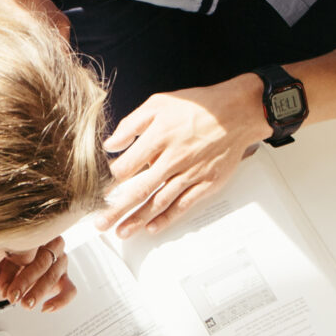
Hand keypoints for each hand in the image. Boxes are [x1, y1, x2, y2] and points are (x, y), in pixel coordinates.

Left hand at [0, 238, 74, 310]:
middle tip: (12, 297)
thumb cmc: (9, 256)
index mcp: (36, 234)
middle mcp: (53, 244)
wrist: (18, 262)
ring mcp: (61, 261)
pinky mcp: (66, 278)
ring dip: (38, 292)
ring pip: (53, 276)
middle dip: (24, 282)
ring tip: (24, 305)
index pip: (27, 250)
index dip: (12, 269)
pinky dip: (60, 301)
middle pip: (42, 262)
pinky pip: (70, 290)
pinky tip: (44, 309)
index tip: (0, 285)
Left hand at [96, 77, 268, 237]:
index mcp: (159, 137)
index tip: (98, 189)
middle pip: (139, 189)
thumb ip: (131, 124)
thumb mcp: (159, 103)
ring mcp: (190, 173)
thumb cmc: (199, 106)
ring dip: (139, 219)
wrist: (237, 112)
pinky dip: (167, 218)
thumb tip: (110, 144)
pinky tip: (152, 227)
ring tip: (122, 232)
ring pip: (160, 202)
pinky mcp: (206, 183)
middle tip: (101, 223)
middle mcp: (173, 158)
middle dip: (117, 209)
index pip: (126, 166)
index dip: (110, 180)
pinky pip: (184, 205)